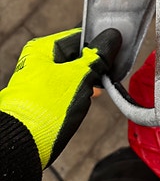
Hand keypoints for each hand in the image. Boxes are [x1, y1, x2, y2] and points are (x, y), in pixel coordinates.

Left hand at [0, 28, 121, 168]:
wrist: (25, 144)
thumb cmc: (45, 109)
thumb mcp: (81, 76)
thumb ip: (99, 55)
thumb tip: (112, 37)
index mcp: (43, 48)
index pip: (81, 36)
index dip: (100, 46)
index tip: (113, 55)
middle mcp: (38, 61)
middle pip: (78, 55)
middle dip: (94, 67)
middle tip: (104, 76)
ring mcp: (40, 80)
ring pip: (75, 73)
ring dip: (88, 81)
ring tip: (94, 92)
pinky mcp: (43, 98)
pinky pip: (68, 88)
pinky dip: (79, 93)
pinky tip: (85, 101)